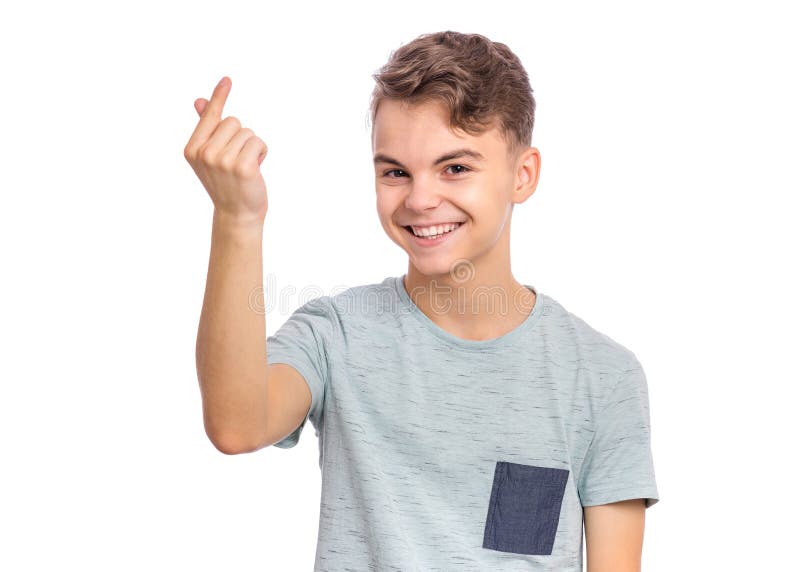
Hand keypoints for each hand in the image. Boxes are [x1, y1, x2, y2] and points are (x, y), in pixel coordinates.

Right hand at [184, 76, 268, 224]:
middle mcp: (204, 154)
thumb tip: (199, 101)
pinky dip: (261, 153)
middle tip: (237, 160)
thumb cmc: (226, 183)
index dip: (220, 97)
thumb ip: (206, 128)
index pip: (210, 116)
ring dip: (252, 146)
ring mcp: (222, 161)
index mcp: (192, 150)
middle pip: (233, 122)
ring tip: (245, 166)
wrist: (236, 214)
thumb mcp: (211, 156)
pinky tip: (255, 169)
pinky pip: (258, 142)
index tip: (227, 79)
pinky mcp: (242, 167)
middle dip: (240, 137)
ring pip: (247, 132)